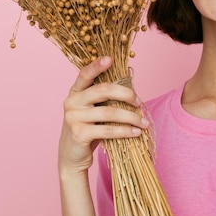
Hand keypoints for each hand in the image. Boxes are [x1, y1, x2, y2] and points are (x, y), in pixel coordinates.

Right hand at [58, 56, 148, 175]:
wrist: (72, 156)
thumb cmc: (88, 128)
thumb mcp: (93, 109)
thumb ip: (105, 96)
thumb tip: (130, 78)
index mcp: (75, 92)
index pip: (85, 74)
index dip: (97, 65)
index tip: (110, 58)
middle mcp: (71, 102)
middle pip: (103, 90)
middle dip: (126, 94)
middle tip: (139, 102)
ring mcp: (74, 118)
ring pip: (109, 113)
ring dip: (131, 117)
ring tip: (143, 122)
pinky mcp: (79, 134)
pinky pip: (108, 130)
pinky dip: (125, 131)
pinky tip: (136, 132)